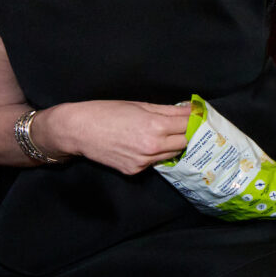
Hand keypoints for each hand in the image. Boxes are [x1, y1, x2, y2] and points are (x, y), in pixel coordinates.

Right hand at [39, 100, 191, 175]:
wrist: (77, 130)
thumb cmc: (106, 112)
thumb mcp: (140, 105)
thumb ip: (168, 110)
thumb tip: (191, 109)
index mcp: (155, 127)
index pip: (187, 125)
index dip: (194, 119)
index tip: (198, 116)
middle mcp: (151, 147)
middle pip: (184, 142)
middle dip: (186, 133)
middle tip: (183, 125)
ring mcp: (143, 162)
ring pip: (171, 154)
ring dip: (172, 144)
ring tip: (164, 134)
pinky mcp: (134, 171)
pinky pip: (154, 162)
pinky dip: (156, 154)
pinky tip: (146, 144)